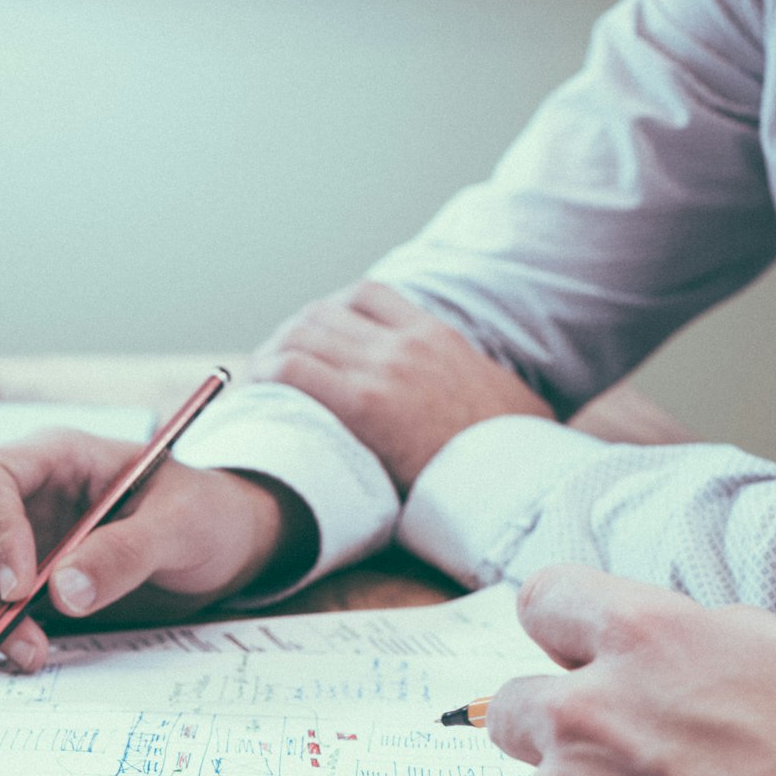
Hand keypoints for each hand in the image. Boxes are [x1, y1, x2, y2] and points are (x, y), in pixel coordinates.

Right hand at [0, 429, 314, 676]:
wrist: (223, 542)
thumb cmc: (205, 515)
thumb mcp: (181, 526)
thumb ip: (126, 553)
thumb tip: (65, 593)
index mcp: (58, 459)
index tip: (23, 587)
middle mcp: (24, 496)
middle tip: (15, 645)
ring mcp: (14, 538)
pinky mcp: (16, 580)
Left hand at [245, 280, 554, 491]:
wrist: (518, 479)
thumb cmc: (515, 457)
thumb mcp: (507, 401)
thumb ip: (477, 388)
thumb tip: (486, 405)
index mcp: (438, 337)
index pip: (366, 296)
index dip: (329, 313)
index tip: (314, 341)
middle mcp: (407, 343)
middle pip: (323, 312)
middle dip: (290, 336)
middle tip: (273, 368)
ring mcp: (385, 369)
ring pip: (302, 333)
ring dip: (272, 353)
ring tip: (258, 383)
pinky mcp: (365, 405)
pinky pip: (294, 371)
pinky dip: (266, 376)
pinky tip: (257, 394)